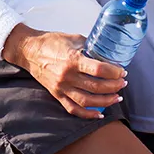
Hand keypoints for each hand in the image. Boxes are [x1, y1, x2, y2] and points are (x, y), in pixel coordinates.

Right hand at [3, 25, 126, 118]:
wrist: (29, 51)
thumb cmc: (52, 42)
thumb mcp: (74, 39)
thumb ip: (90, 46)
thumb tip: (106, 53)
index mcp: (73, 60)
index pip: (99, 70)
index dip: (114, 72)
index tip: (122, 72)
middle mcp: (67, 76)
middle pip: (96, 87)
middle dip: (114, 86)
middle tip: (123, 83)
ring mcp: (61, 88)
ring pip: (87, 101)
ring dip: (105, 101)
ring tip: (117, 97)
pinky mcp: (57, 95)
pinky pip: (73, 109)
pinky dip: (87, 114)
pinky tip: (99, 113)